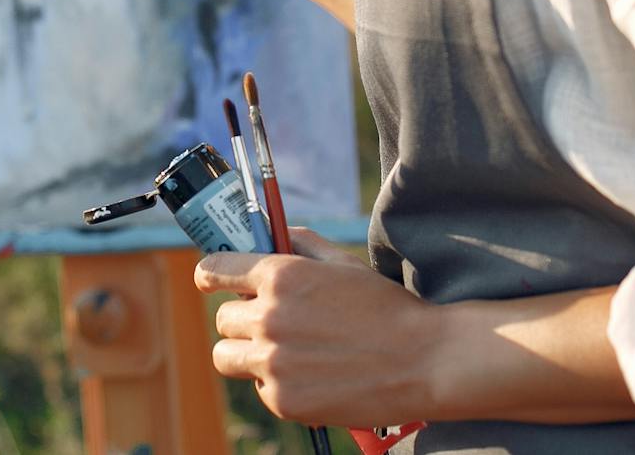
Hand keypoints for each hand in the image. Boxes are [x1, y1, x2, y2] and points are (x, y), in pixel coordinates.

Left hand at [194, 229, 444, 427]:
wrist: (423, 360)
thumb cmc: (386, 307)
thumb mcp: (343, 263)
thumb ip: (302, 244)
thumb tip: (274, 235)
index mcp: (280, 276)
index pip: (213, 270)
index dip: (211, 275)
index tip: (211, 280)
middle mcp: (268, 318)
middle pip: (222, 320)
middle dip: (241, 319)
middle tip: (272, 324)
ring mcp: (272, 362)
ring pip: (227, 357)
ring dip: (247, 354)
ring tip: (284, 353)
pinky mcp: (283, 400)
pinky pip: (260, 388)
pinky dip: (276, 384)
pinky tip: (311, 375)